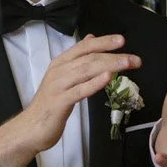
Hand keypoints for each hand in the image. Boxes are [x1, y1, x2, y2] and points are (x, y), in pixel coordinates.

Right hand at [0, 34, 137, 166]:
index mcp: (60, 63)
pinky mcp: (60, 102)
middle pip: (88, 58)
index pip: (83, 47)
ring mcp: (59, 86)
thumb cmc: (50, 103)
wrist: (31, 127)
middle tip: (134, 59)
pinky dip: (94, 83)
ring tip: (127, 64)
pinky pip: (80, 90)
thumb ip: (77, 58)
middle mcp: (59, 71)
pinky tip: (108, 78)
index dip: (102, 42)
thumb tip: (91, 39)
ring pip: (86, 71)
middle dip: (113, 56)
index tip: (121, 40)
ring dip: (109, 66)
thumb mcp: (63, 76)